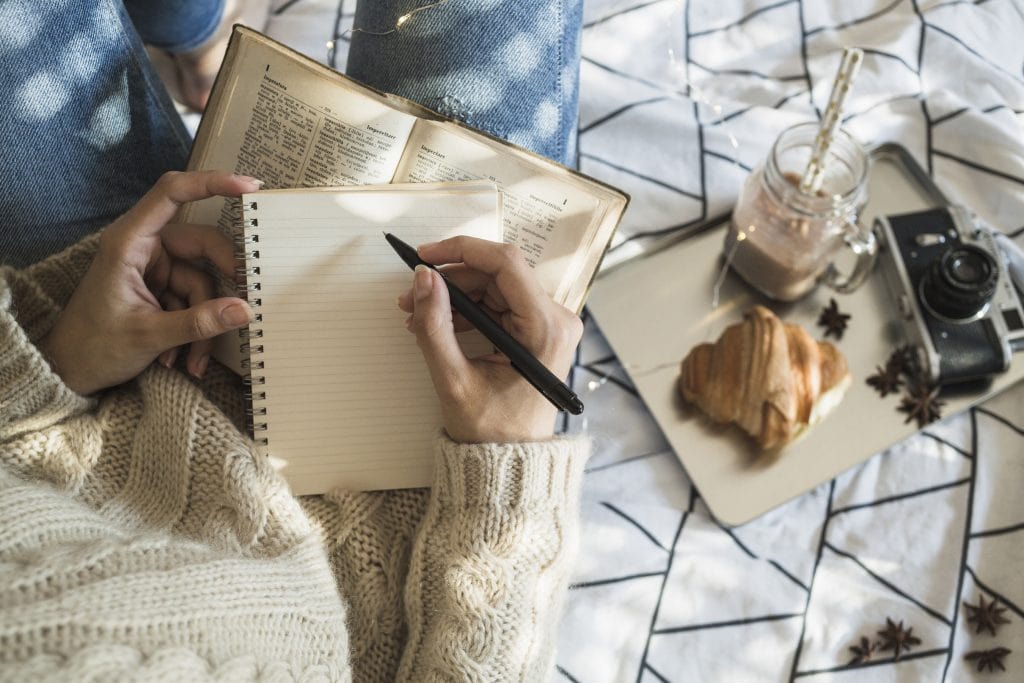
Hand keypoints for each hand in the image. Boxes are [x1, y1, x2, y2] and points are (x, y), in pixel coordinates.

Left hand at [39, 171, 262, 394]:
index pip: (171, 193)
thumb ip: (199, 322)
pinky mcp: (161, 287)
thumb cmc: (93, 346)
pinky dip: (193, 329)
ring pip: (202, 282)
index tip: (248, 187)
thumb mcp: (149, 336)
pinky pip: (194, 300)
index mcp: (129, 242)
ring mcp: (154, 268)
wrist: (69, 371)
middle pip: (202, 246)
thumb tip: (244, 310)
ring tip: (191, 360)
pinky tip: (180, 357)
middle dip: (220, 284)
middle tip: (241, 307)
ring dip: (202, 322)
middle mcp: (143, 247)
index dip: (211, 183)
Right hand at [398, 237, 582, 442]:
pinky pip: (499, 304)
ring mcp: (549, 324)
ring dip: (454, 295)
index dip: (462, 251)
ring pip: (495, 287)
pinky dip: (467, 309)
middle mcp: (556, 320)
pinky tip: (439, 323)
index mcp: (546, 329)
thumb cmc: (492, 430)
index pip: (506, 264)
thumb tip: (423, 279)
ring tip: (417, 314)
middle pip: (497, 274)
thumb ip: (435, 326)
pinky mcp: (538, 330)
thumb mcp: (454, 380)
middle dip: (450, 279)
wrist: (511, 459)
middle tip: (410, 295)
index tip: (426, 255)